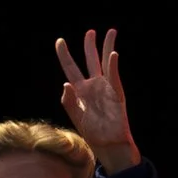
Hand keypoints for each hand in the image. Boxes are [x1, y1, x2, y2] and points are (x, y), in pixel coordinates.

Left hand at [55, 29, 137, 170]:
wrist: (108, 145)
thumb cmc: (92, 133)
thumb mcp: (75, 116)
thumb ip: (68, 100)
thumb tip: (66, 83)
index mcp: (80, 90)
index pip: (70, 67)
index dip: (64, 54)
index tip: (60, 41)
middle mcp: (93, 85)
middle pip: (90, 60)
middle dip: (90, 45)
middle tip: (91, 32)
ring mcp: (106, 89)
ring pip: (106, 63)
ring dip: (108, 48)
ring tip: (111, 33)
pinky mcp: (117, 95)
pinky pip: (115, 78)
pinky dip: (114, 66)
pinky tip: (113, 54)